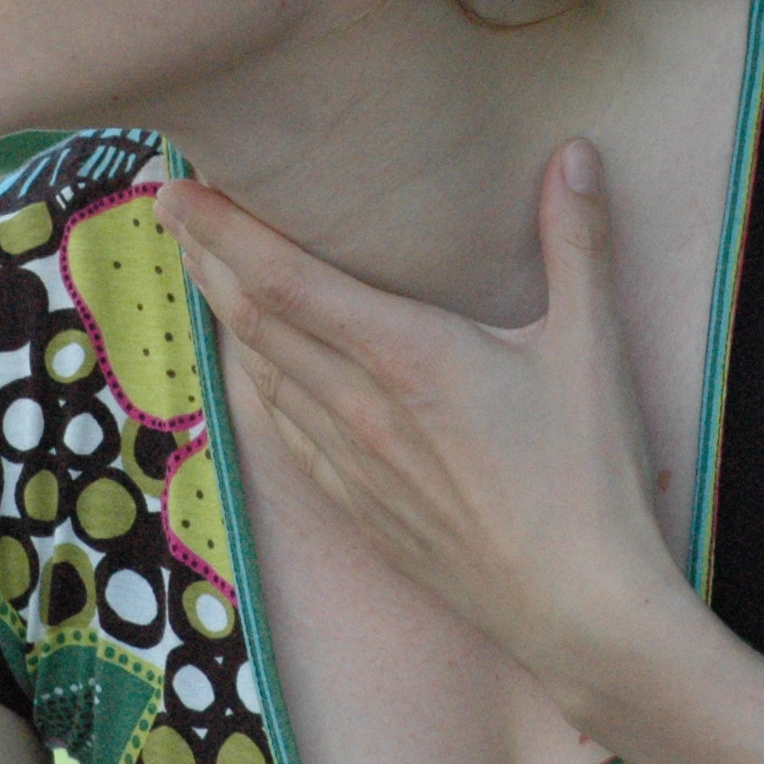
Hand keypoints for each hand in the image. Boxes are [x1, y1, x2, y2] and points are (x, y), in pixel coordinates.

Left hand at [153, 139, 684, 688]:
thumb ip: (578, 243)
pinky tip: (255, 371)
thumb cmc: (586, 477)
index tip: (174, 189)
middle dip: (206, 259)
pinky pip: (287, 433)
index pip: (285, 280)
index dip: (222, 231)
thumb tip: (575, 151)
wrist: (576, 611)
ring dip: (224, 317)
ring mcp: (353, 463)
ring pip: (262, 377)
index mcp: (406, 356)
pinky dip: (257, 385)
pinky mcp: (361, 507)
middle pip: (253, 321)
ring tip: (203, 269)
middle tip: (172, 209)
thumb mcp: (591, 348)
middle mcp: (360, 406)